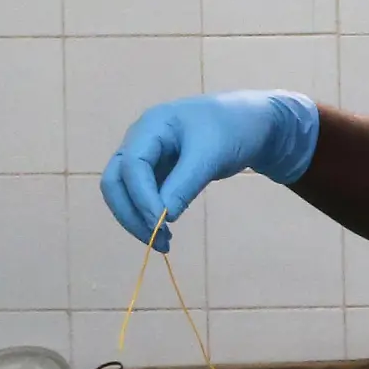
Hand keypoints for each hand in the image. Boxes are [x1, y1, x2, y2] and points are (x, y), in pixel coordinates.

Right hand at [101, 91, 321, 245]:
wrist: (252, 124)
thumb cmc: (233, 130)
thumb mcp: (212, 155)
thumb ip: (185, 184)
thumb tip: (163, 219)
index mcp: (152, 125)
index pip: (132, 165)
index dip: (141, 197)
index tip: (160, 224)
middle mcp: (141, 140)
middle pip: (116, 181)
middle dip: (130, 212)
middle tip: (155, 239)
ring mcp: (146, 156)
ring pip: (124, 192)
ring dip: (137, 219)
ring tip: (163, 244)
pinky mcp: (156, 172)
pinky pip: (141, 197)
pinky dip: (148, 216)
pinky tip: (165, 234)